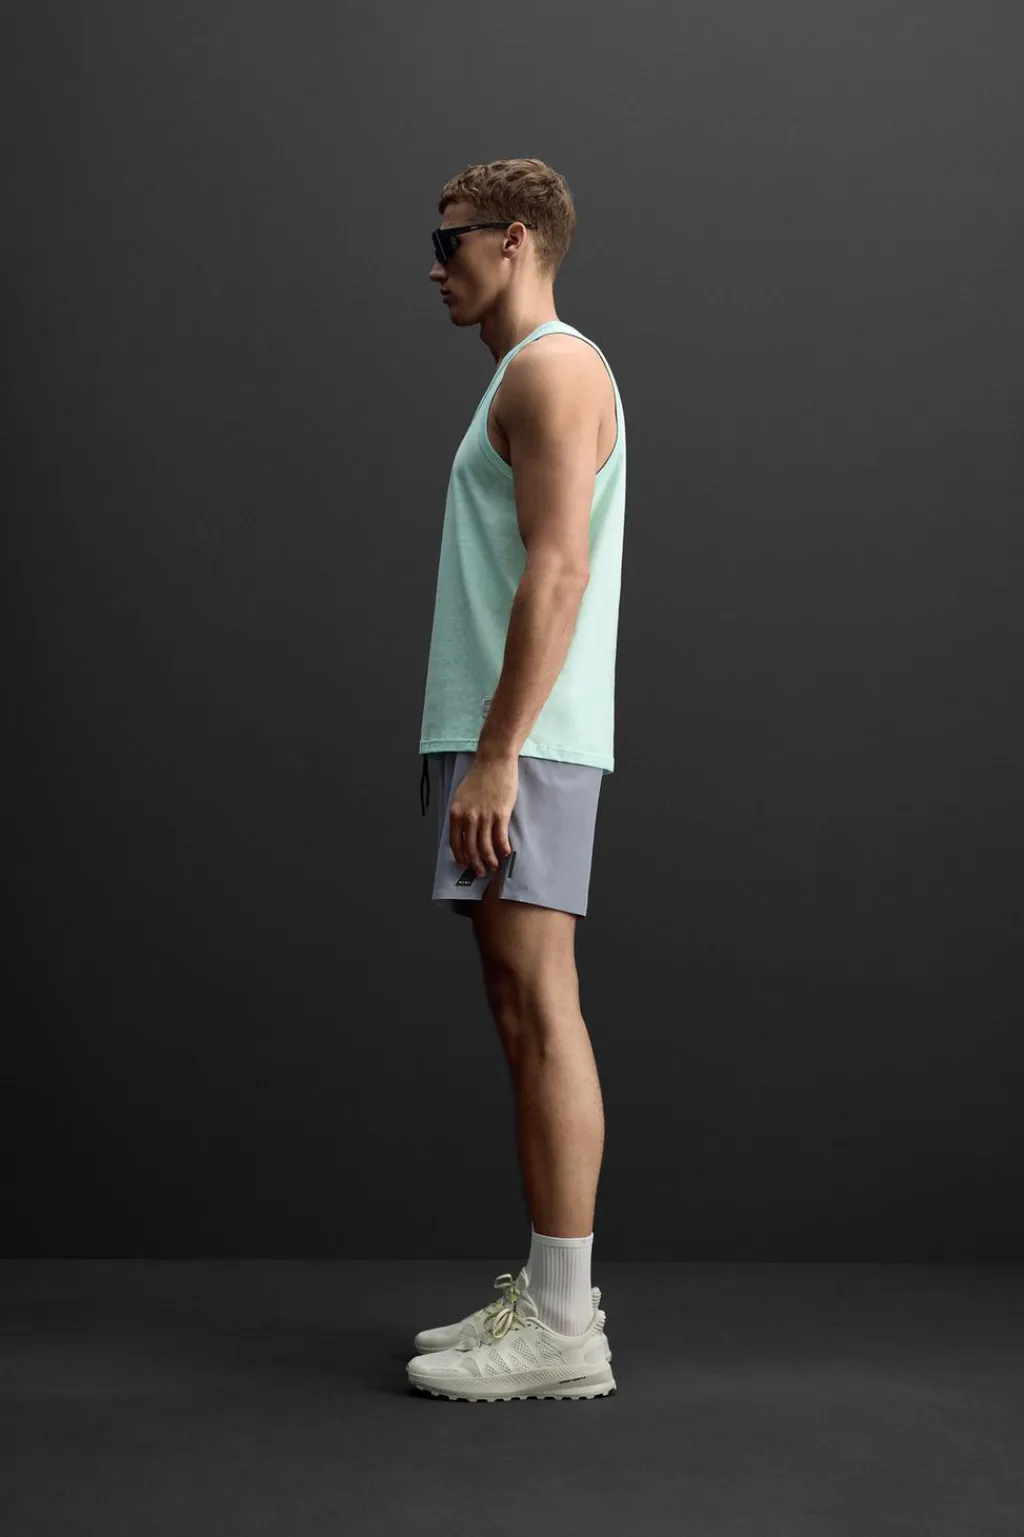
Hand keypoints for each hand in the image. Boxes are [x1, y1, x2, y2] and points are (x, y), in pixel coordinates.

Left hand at [450, 755, 517, 876]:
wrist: (494, 761)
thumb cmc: (479, 777)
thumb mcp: (461, 796)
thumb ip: (461, 814)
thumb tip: (464, 833)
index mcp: (456, 813)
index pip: (455, 842)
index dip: (460, 856)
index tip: (465, 865)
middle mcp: (468, 817)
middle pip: (471, 848)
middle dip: (476, 864)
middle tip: (481, 872)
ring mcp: (485, 816)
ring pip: (486, 846)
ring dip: (490, 860)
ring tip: (494, 867)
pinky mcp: (500, 814)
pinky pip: (500, 837)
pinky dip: (503, 848)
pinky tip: (506, 854)